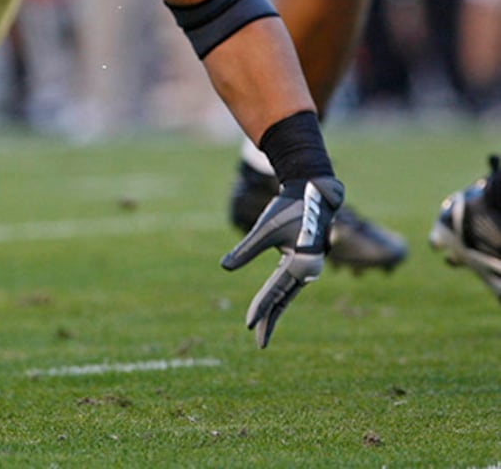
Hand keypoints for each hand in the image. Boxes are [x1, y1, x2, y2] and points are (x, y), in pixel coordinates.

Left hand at [220, 176, 344, 347]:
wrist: (312, 192)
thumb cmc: (288, 207)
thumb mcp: (265, 228)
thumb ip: (246, 249)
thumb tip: (224, 267)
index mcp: (302, 263)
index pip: (276, 291)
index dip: (260, 308)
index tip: (248, 324)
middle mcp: (307, 270)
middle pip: (283, 300)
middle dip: (269, 319)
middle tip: (259, 343)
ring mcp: (306, 269)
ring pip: (286, 295)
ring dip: (273, 311)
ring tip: (259, 331)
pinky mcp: (302, 264)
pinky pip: (287, 286)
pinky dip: (277, 298)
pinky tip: (269, 308)